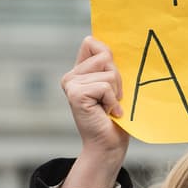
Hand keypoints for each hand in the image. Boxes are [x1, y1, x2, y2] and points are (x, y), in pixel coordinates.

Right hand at [59, 36, 128, 187]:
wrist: (109, 144)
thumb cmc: (115, 116)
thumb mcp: (113, 84)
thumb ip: (109, 64)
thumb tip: (110, 47)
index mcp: (78, 71)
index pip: (92, 42)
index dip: (108, 57)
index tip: (111, 81)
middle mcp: (70, 76)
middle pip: (105, 56)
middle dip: (117, 79)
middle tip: (112, 99)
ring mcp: (71, 84)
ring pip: (109, 73)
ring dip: (116, 92)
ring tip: (109, 107)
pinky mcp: (76, 94)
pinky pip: (105, 86)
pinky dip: (112, 101)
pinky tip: (108, 113)